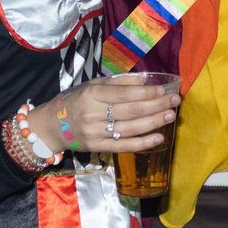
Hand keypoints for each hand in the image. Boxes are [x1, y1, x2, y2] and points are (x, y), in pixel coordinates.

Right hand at [28, 76, 179, 154]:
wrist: (52, 125)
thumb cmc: (76, 100)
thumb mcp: (93, 86)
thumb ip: (119, 83)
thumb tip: (145, 80)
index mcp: (92, 94)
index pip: (123, 94)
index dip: (145, 93)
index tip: (164, 90)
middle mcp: (93, 114)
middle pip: (130, 111)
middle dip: (155, 106)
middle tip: (175, 101)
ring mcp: (95, 132)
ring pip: (130, 128)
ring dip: (153, 122)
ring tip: (170, 115)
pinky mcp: (97, 147)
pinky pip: (123, 145)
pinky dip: (142, 143)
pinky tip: (158, 137)